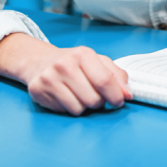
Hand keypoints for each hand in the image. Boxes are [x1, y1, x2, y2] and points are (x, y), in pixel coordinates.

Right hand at [0, 33, 131, 115]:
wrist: (40, 61)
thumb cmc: (74, 63)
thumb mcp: (97, 62)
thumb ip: (116, 76)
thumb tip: (128, 94)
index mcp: (83, 54)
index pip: (105, 81)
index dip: (116, 95)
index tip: (119, 101)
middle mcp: (65, 64)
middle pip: (93, 99)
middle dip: (98, 102)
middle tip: (93, 94)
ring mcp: (50, 78)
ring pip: (79, 109)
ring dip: (83, 106)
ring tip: (78, 94)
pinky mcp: (38, 90)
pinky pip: (64, 111)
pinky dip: (69, 108)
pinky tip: (65, 96)